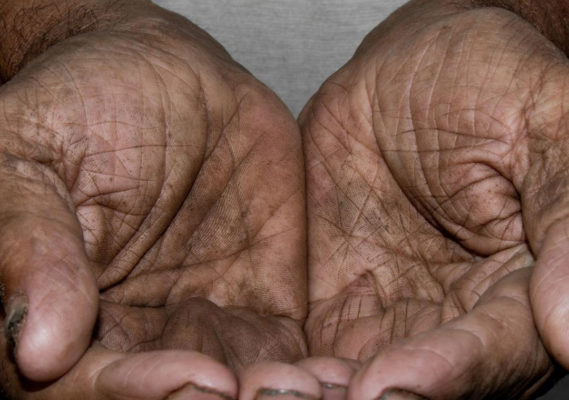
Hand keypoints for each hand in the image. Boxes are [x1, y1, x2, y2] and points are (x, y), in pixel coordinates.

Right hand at [0, 1, 306, 397]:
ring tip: (319, 390)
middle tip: (273, 396)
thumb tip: (33, 345)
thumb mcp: (32, 157)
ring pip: (241, 392)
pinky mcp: (266, 309)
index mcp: (65, 315)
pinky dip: (318, 375)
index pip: (87, 385)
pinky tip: (345, 373)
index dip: (137, 391)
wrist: (170, 80)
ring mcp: (206, 327)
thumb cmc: (87, 107)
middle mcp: (138, 338)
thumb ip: (30, 242)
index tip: (197, 379)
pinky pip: (292, 358)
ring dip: (278, 398)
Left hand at [300, 0, 568, 397]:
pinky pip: (315, 350)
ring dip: (323, 392)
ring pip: (364, 381)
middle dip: (380, 397)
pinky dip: (292, 369)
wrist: (407, 72)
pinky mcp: (338, 302)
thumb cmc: (486, 83)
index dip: (451, 369)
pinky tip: (263, 372)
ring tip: (280, 393)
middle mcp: (460, 315)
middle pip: (428, 385)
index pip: (497, 348)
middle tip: (326, 399)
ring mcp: (395, 313)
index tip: (394, 382)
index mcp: (522, 284)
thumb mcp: (541, 126)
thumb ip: (562, 217)